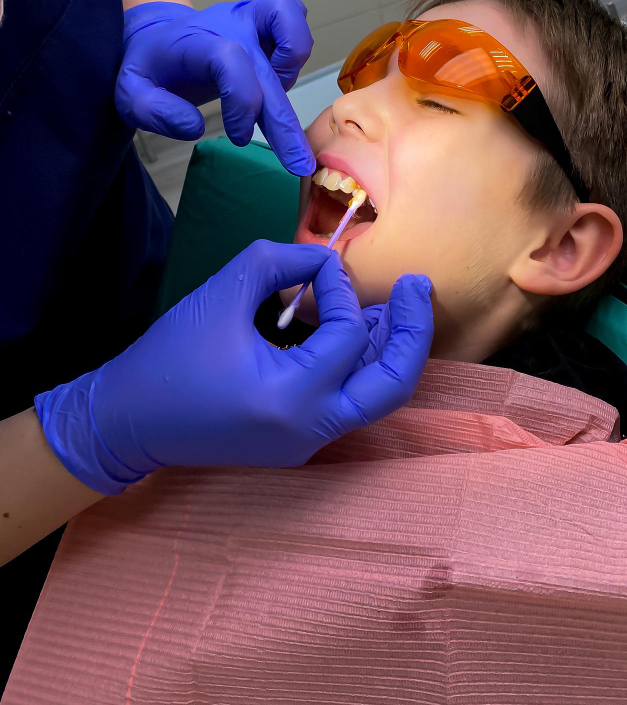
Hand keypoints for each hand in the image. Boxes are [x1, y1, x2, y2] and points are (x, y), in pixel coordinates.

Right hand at [35, 242, 433, 494]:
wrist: (128, 421)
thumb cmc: (169, 357)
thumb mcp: (224, 291)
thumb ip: (281, 261)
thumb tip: (327, 261)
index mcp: (292, 398)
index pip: (348, 335)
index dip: (341, 291)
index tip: (321, 268)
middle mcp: (311, 430)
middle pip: (393, 386)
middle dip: (414, 332)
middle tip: (420, 288)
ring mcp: (308, 443)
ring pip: (376, 398)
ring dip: (390, 349)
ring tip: (396, 306)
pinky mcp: (299, 442)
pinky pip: (348, 402)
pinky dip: (361, 366)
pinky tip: (363, 332)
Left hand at [115, 0, 315, 174]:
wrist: (157, 35)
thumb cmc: (150, 68)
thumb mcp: (131, 94)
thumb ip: (153, 112)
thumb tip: (194, 127)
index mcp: (197, 44)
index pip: (232, 61)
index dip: (242, 102)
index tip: (238, 137)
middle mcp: (230, 27)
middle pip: (270, 67)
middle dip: (286, 121)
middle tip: (298, 164)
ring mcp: (250, 18)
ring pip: (292, 31)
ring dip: (290, 75)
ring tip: (270, 103)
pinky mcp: (265, 18)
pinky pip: (294, 13)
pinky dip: (296, 47)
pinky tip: (278, 76)